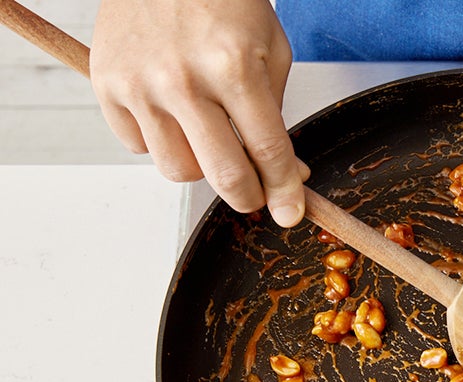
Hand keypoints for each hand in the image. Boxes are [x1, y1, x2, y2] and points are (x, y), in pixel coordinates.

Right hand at [90, 0, 308, 226]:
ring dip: (201, 165)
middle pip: (222, 175)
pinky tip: (171, 111)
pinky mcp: (107, 84)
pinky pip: (139, 146)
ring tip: (209, 134)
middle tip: (256, 195)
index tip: (290, 214)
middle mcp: (183, 80)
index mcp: (233, 66)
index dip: (284, 191)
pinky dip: (160, 140)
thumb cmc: (226, 1)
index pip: (267, 151)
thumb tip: (284, 175)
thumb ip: (275, 115)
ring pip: (178, 170)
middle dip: (248, 197)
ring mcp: (140, 84)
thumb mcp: (270, 50)